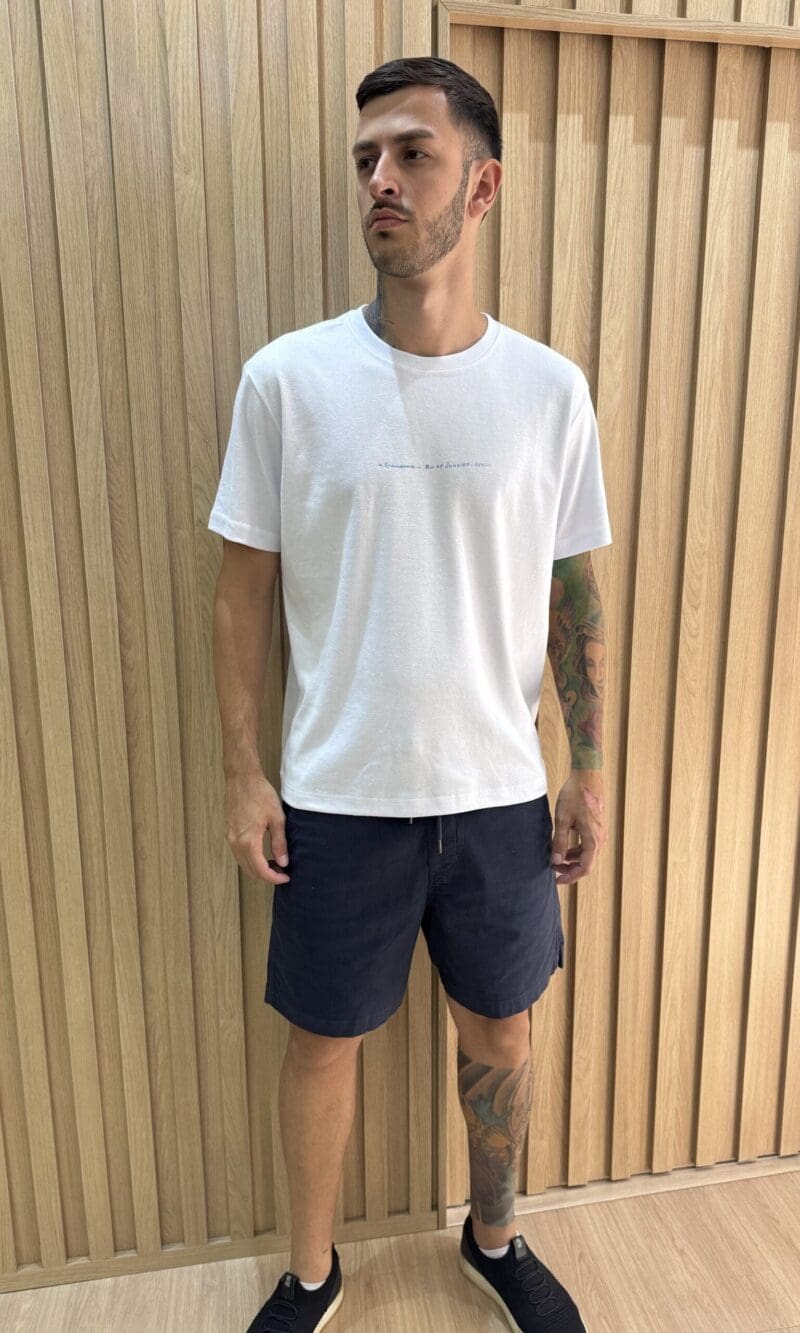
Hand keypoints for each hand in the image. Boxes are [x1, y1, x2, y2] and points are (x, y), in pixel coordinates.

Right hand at [224, 772, 290, 884]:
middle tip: (282, 872)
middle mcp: (236, 842)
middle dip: (266, 876)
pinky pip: (238, 853)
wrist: (242, 778)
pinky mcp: (229, 831)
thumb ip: (279, 843)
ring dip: (257, 868)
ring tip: (274, 863)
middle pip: (249, 870)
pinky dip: (250, 858)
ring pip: (243, 863)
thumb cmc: (260, 794)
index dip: (274, 878)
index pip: (260, 870)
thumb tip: (284, 863)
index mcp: (248, 841)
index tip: (286, 877)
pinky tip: (262, 852)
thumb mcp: (277, 819)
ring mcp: (230, 837)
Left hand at [551, 770, 606, 884]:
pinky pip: (588, 845)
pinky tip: (564, 846)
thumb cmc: (575, 795)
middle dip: (570, 869)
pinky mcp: (596, 827)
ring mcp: (600, 833)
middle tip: (553, 868)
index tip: (557, 880)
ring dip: (573, 860)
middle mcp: (600, 838)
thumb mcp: (563, 819)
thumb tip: (556, 861)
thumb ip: (560, 841)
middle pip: (587, 864)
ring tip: (556, 858)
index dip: (570, 877)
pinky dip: (576, 850)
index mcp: (593, 839)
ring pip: (587, 855)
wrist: (587, 776)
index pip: (585, 868)